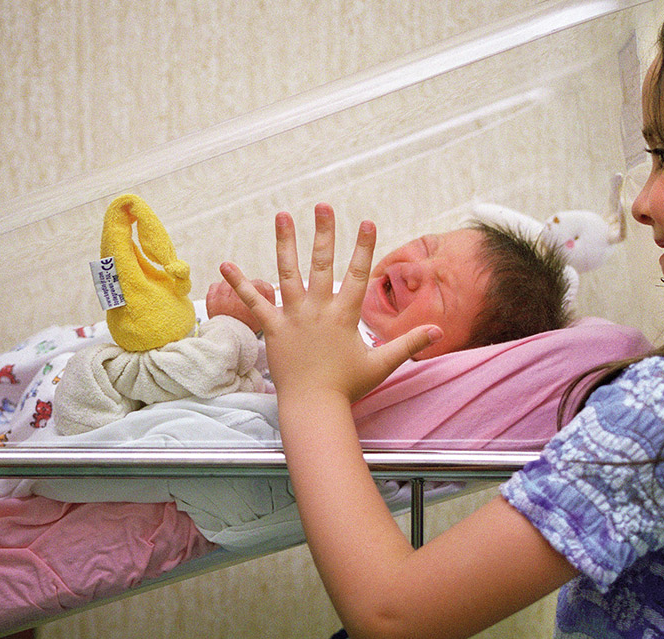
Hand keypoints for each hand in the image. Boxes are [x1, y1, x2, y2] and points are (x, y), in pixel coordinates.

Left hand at [220, 203, 442, 401]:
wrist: (313, 407)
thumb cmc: (347, 387)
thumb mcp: (382, 364)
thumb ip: (409, 344)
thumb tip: (439, 331)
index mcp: (344, 315)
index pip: (358, 274)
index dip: (364, 247)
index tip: (367, 222)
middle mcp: (318, 309)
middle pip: (322, 263)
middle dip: (324, 232)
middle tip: (323, 206)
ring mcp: (293, 317)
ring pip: (287, 272)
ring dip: (285, 242)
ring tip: (282, 215)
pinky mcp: (273, 328)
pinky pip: (253, 302)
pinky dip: (239, 283)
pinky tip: (225, 264)